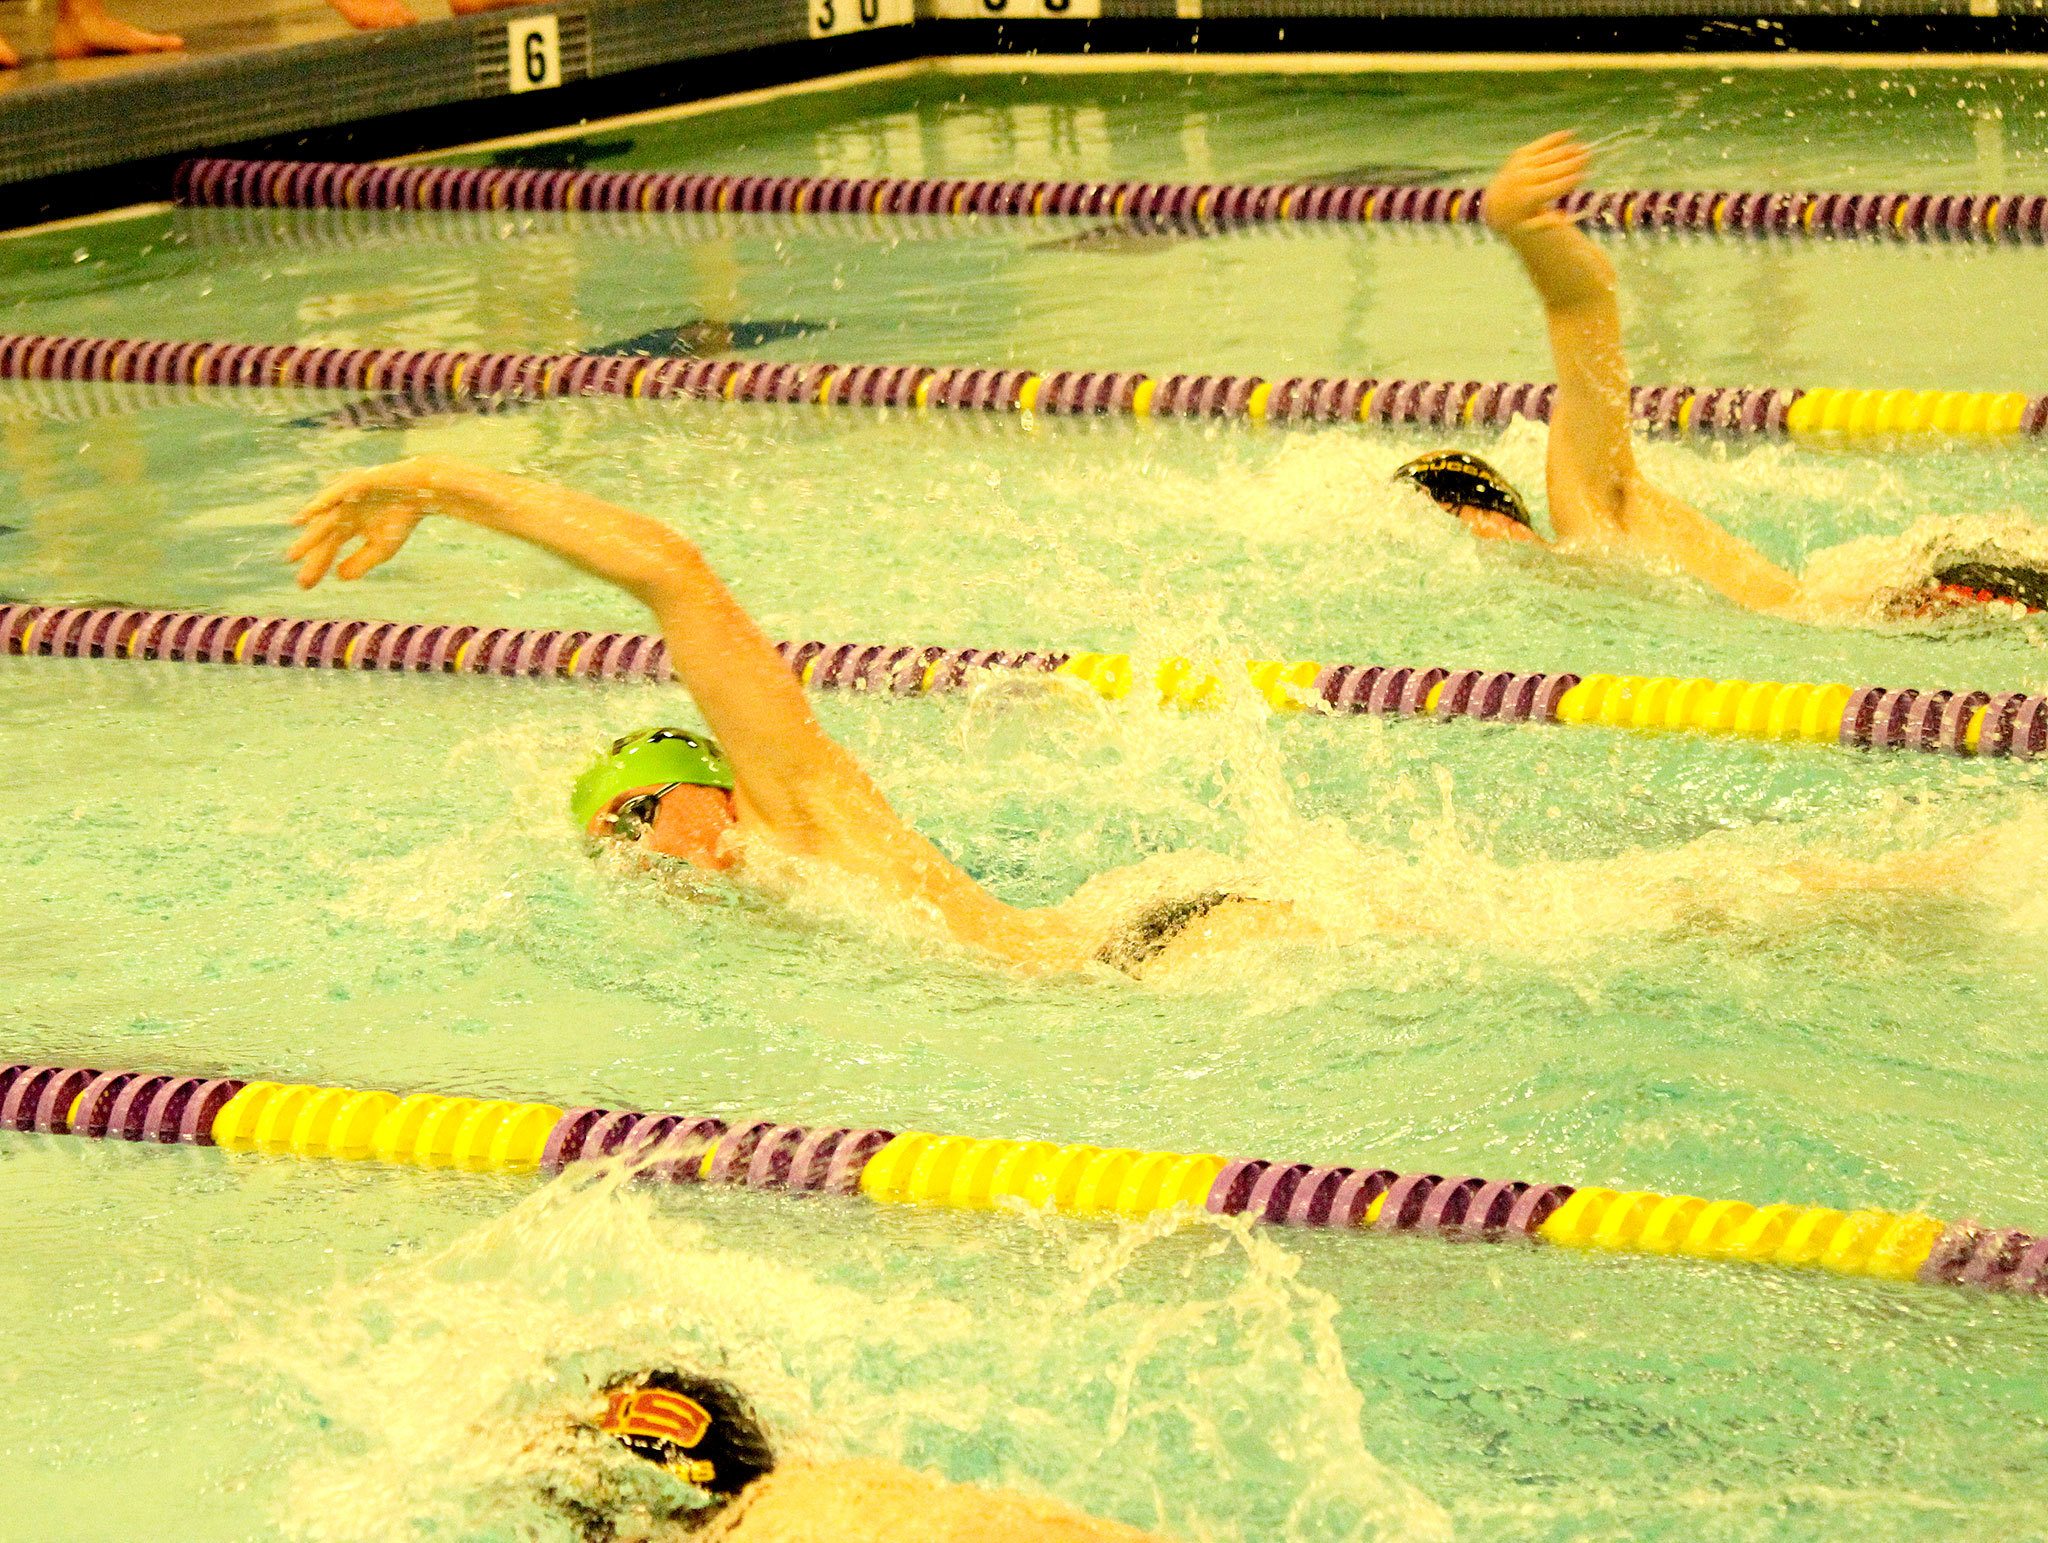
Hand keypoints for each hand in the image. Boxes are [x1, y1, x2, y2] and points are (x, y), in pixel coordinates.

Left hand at [287, 458, 445, 587]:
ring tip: (294, 556)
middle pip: (322, 536)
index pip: (328, 547)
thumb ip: (360, 563)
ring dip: (310, 538)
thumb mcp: (382, 548)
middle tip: (302, 582)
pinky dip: (320, 504)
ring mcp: (344, 497)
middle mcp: (341, 511)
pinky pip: (334, 494)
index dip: (317, 566)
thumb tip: (338, 576)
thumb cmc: (403, 517)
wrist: (420, 489)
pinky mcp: (353, 483)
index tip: (305, 586)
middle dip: (311, 558)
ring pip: (324, 519)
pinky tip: (306, 516)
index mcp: (347, 525)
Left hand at [1482, 131, 1591, 236]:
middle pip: (1554, 169)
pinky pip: (1540, 144)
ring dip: (1567, 150)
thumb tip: (1563, 219)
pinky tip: (1570, 133)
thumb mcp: (1530, 226)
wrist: (1497, 202)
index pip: (1555, 187)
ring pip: (1549, 156)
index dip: (1572, 180)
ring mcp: (1521, 164)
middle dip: (1573, 162)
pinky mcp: (1520, 154)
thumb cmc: (1520, 216)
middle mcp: (1524, 178)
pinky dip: (1555, 139)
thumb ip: (1545, 223)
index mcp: (1529, 197)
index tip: (1587, 175)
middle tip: (1590, 156)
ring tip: (1583, 146)